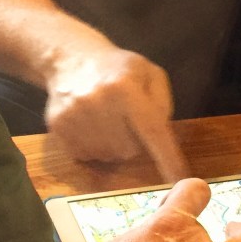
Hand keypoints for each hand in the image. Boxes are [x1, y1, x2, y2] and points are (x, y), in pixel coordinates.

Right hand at [45, 43, 188, 180]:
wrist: (71, 59)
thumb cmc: (118, 69)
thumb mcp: (150, 74)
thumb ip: (162, 104)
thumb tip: (162, 141)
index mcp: (126, 87)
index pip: (152, 130)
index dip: (169, 159)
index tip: (182, 182)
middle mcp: (99, 102)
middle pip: (130, 149)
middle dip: (134, 140)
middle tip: (125, 117)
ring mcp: (74, 116)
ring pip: (109, 156)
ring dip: (113, 144)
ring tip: (106, 118)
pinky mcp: (58, 128)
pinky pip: (86, 156)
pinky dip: (93, 146)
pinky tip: (89, 124)